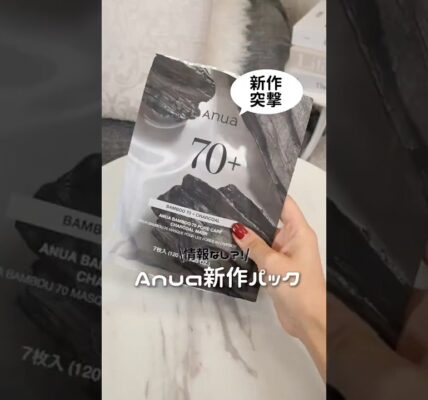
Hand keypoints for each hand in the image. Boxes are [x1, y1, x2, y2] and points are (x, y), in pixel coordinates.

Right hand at [231, 196, 325, 379]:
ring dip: (248, 235)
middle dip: (251, 215)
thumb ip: (254, 246)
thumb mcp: (274, 264)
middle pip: (270, 221)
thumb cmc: (297, 287)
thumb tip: (235, 229)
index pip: (284, 205)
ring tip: (222, 223)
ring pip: (263, 239)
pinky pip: (261, 254)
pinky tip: (230, 246)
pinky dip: (249, 251)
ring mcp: (284, 255)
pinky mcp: (277, 269)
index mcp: (299, 232)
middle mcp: (292, 240)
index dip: (268, 194)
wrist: (308, 322)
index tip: (247, 185)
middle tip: (226, 205)